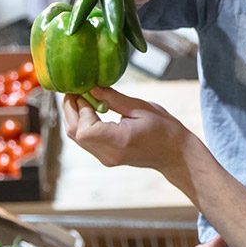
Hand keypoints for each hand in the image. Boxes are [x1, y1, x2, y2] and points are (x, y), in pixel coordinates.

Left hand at [62, 87, 189, 170]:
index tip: (86, 92)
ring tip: (83, 97)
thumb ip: (113, 98)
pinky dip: (82, 124)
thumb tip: (92, 87)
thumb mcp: (140, 107)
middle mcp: (109, 154)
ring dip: (74, 116)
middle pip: (75, 134)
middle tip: (77, 90)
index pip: (84, 130)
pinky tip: (90, 110)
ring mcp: (106, 159)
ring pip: (76, 138)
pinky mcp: (105, 158)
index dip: (80, 109)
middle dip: (71, 110)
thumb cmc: (164, 128)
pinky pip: (85, 141)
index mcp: (120, 140)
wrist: (174, 153)